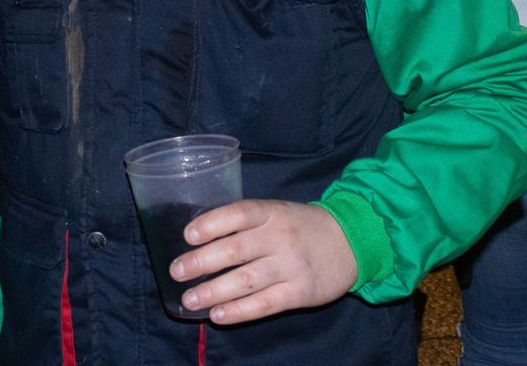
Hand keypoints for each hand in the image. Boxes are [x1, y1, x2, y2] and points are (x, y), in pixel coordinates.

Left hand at [171, 199, 357, 324]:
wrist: (349, 241)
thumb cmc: (299, 226)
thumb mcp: (276, 211)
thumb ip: (244, 221)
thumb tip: (197, 236)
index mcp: (271, 212)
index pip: (238, 214)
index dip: (211, 224)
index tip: (188, 235)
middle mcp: (279, 237)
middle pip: (235, 250)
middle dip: (201, 262)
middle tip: (177, 271)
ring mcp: (290, 266)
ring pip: (245, 281)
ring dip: (213, 291)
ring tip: (190, 299)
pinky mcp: (299, 293)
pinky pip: (264, 304)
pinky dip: (239, 311)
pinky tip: (218, 315)